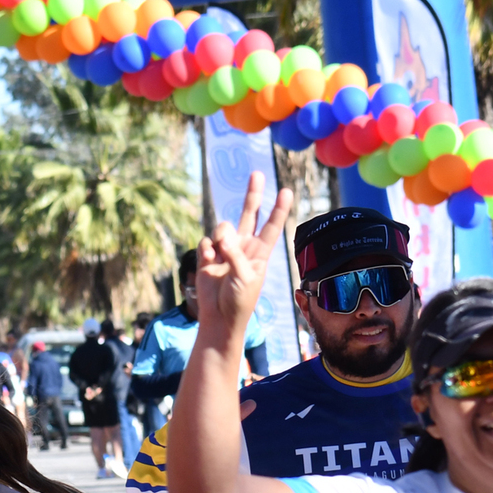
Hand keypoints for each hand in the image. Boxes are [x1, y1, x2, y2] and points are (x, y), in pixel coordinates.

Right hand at [197, 172, 294, 342]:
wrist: (219, 318)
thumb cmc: (240, 301)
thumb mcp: (245, 277)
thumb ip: (236, 253)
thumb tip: (221, 236)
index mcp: (260, 252)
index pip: (271, 226)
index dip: (279, 208)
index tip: (286, 191)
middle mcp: (243, 246)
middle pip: (249, 213)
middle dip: (253, 194)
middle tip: (257, 173)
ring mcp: (225, 250)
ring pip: (222, 227)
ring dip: (221, 237)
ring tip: (221, 254)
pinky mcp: (208, 256)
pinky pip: (206, 243)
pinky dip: (207, 251)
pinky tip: (209, 262)